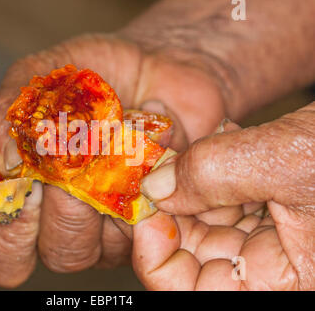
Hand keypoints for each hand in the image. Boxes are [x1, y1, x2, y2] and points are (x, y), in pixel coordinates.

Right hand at [0, 33, 226, 287]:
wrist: (155, 65)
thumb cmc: (89, 80)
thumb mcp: (38, 81)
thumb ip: (10, 116)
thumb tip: (6, 163)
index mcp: (34, 200)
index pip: (6, 252)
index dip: (11, 234)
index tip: (29, 190)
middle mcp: (75, 221)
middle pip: (62, 252)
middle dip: (69, 207)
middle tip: (80, 158)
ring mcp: (120, 226)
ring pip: (113, 244)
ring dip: (114, 189)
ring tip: (119, 137)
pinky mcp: (160, 216)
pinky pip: (156, 220)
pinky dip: (151, 175)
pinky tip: (152, 136)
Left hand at [136, 103, 314, 289]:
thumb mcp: (290, 159)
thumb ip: (214, 174)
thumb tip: (156, 187)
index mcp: (290, 286)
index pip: (190, 293)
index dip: (156, 256)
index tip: (144, 208)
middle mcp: (280, 273)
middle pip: (193, 255)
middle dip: (170, 208)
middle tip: (155, 165)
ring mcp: (279, 242)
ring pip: (207, 222)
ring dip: (192, 183)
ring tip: (196, 146)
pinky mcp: (281, 212)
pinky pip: (231, 199)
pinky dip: (218, 171)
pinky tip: (226, 141)